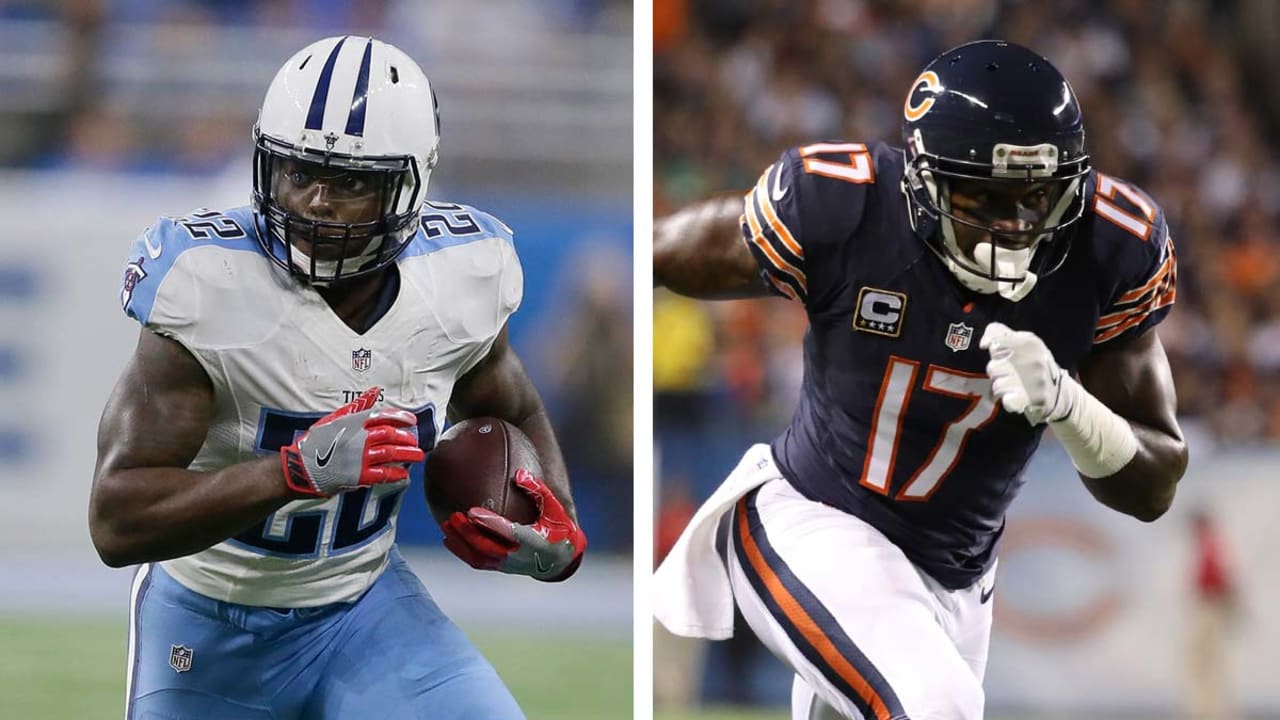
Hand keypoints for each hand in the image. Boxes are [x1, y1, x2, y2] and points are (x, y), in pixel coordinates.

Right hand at [281, 387, 424, 496]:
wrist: (300, 467)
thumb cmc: (316, 442)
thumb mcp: (334, 419)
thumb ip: (357, 406)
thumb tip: (375, 390)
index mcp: (353, 422)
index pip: (382, 416)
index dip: (400, 417)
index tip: (412, 421)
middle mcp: (357, 438)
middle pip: (389, 435)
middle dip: (406, 438)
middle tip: (415, 441)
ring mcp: (358, 457)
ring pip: (389, 453)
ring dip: (406, 454)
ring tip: (418, 456)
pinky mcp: (357, 475)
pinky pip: (381, 474)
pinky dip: (395, 473)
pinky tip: (404, 474)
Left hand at [441, 469, 586, 581]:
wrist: (560, 559)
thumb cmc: (558, 528)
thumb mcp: (554, 507)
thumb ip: (537, 490)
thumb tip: (519, 473)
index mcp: (533, 541)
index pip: (509, 533)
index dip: (490, 523)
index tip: (471, 511)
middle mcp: (518, 556)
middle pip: (488, 547)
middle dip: (468, 532)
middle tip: (453, 516)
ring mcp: (508, 565)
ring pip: (479, 557)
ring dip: (461, 542)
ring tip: (446, 524)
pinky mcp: (501, 568)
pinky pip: (478, 562)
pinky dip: (461, 551)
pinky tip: (449, 539)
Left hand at [980, 322, 1070, 425]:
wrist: (1059, 392)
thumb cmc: (1033, 364)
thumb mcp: (1022, 341)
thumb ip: (999, 333)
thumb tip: (984, 343)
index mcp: (1030, 342)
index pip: (995, 344)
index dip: (995, 353)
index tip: (1002, 356)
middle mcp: (1033, 359)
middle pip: (992, 367)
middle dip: (998, 373)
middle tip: (1012, 374)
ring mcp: (1035, 380)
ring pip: (997, 385)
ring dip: (1002, 388)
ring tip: (1015, 386)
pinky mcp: (1034, 399)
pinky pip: (1007, 401)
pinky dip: (1008, 401)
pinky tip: (1017, 397)